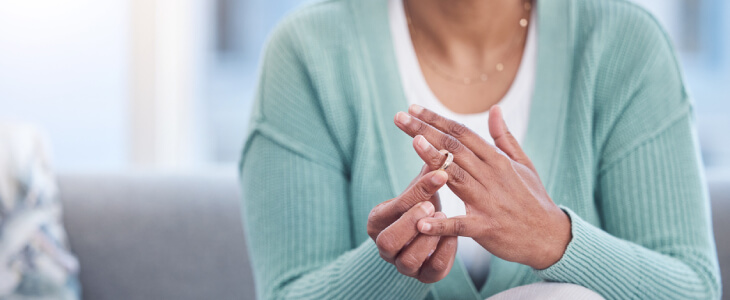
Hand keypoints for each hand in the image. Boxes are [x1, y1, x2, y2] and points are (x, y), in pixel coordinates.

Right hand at [367, 163, 456, 282]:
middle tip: (431, 206)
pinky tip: (454, 236)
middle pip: (387, 241)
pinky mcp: (424, 276)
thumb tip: (432, 138)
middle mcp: (384, 247)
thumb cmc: (419, 208)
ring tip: (443, 219)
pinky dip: (443, 253)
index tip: (439, 174)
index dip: (417, 191)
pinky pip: (431, 271)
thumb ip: (424, 172)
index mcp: (378, 221)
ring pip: (407, 261)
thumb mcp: (417, 191)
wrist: (426, 237)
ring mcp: (402, 265)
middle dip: (410, 223)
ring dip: (427, 240)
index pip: (394, 207)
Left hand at [393, 104, 571, 269]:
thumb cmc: (533, 199)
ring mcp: (488, 201)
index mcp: (497, 160)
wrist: (550, 236)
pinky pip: (460, 225)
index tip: (413, 108)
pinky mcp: (486, 228)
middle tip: (400, 117)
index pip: (462, 133)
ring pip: (456, 176)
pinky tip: (421, 221)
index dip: (437, 119)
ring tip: (414, 143)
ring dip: (434, 160)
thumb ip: (504, 138)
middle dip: (425, 131)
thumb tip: (495, 109)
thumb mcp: (522, 164)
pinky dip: (441, 224)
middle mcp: (491, 176)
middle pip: (454, 148)